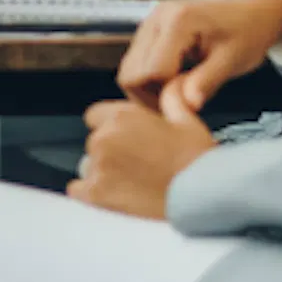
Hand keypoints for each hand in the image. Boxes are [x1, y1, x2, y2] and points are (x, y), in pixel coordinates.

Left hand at [71, 95, 217, 218]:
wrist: (203, 198)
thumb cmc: (198, 161)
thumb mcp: (188, 121)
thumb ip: (171, 98)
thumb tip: (171, 82)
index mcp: (122, 117)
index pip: (95, 116)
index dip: (111, 128)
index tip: (127, 140)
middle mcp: (104, 139)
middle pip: (94, 144)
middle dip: (110, 152)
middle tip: (138, 166)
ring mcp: (97, 168)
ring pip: (88, 168)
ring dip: (103, 174)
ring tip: (132, 186)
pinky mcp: (95, 195)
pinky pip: (78, 191)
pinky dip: (92, 195)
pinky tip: (115, 198)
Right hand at [120, 0, 281, 116]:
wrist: (253, 12)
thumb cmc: (247, 32)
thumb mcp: (233, 60)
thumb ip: (207, 82)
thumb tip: (187, 106)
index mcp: (177, 21)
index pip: (151, 72)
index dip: (166, 94)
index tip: (189, 102)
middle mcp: (156, 18)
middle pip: (130, 73)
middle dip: (151, 95)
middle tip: (180, 103)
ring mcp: (149, 23)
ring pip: (129, 70)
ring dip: (149, 88)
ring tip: (180, 91)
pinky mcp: (149, 31)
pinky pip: (136, 63)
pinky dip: (150, 79)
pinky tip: (175, 81)